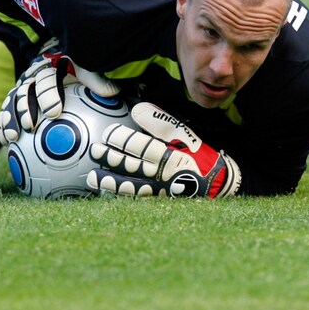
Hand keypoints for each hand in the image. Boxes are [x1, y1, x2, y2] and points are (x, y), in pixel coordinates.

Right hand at [0, 40, 118, 145]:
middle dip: (26, 108)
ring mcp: (22, 86)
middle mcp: (33, 75)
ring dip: (10, 118)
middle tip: (30, 126)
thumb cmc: (78, 69)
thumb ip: (96, 80)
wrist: (59, 58)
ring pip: (12, 101)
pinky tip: (6, 142)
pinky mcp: (15, 97)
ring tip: (12, 137)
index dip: (49, 95)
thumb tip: (112, 92)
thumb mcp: (88, 69)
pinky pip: (7, 110)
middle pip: (26, 91)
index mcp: (51, 67)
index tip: (54, 113)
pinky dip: (5, 124)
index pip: (48, 79)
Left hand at [87, 102, 240, 197]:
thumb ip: (160, 122)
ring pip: (131, 185)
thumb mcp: (182, 134)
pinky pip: (136, 199)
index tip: (108, 132)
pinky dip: (120, 196)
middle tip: (94, 150)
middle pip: (133, 165)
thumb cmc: (196, 154)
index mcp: (169, 155)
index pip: (142, 146)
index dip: (123, 139)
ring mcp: (159, 189)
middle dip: (111, 158)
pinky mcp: (157, 200)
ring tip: (92, 177)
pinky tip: (105, 193)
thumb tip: (136, 109)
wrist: (216, 183)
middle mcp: (162, 174)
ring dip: (110, 181)